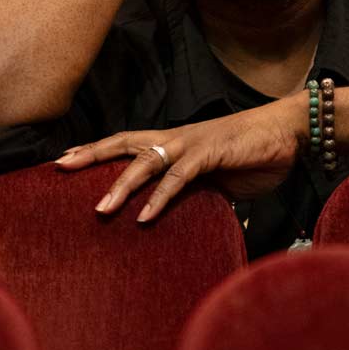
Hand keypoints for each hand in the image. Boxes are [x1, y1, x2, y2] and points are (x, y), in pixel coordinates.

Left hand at [53, 94, 305, 221]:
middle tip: (59, 165)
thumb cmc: (255, 152)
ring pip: (145, 162)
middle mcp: (177, 138)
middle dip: (91, 154)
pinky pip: (178, 177)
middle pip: (124, 143)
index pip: (128, 142)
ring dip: (120, 186)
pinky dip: (159, 198)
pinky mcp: (210, 155)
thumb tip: (178, 209)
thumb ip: (194, 188)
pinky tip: (144, 217)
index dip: (98, 148)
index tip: (66, 157)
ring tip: (99, 210)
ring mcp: (192, 144)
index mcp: (176, 142)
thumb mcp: (217, 175)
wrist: (289, 132)